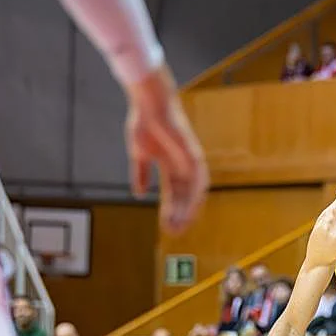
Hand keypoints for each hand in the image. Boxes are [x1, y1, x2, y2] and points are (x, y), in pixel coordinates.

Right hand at [126, 64, 209, 234]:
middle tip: (174, 232)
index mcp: (171, 166)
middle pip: (184, 196)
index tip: (166, 227)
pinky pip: (198, 178)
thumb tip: (137, 194)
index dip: (169, 211)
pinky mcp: (193, 153)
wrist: (148, 102)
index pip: (173, 194)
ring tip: (181, 225)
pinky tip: (190, 208)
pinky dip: (195, 195)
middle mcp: (183, 165)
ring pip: (193, 191)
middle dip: (179, 215)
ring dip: (188, 209)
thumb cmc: (144, 123)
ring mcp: (190, 159)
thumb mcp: (139, 155)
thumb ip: (140, 174)